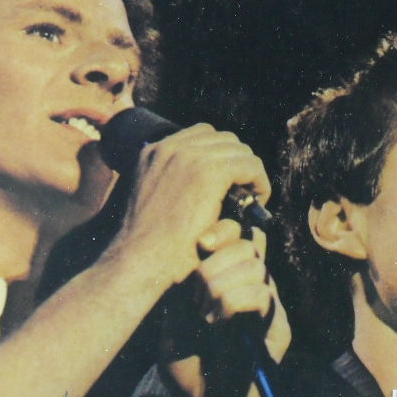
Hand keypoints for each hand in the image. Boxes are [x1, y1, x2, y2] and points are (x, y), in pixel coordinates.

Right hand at [110, 123, 270, 285]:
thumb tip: (197, 181)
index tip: (229, 180)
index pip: (203, 134)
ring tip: (251, 197)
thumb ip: (170, 181)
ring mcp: (189, 157)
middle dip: (238, 162)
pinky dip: (259, 181)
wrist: (137, 261)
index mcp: (153, 150)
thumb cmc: (148, 244)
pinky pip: (250, 166)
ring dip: (250, 171)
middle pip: (225, 140)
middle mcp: (170, 147)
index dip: (221, 155)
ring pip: (240, 151)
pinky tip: (258, 200)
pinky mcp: (208, 173)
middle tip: (244, 190)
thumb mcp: (152, 199)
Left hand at [167, 220, 290, 396]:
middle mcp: (253, 286)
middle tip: (196, 296)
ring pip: (256, 266)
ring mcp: (269, 305)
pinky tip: (217, 322)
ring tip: (204, 314)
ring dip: (221, 285)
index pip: (240, 233)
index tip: (201, 245)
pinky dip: (233, 302)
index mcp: (230, 276)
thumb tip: (203, 241)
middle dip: (216, 263)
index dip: (224, 230)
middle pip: (250, 244)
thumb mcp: (177, 311)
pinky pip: (262, 296)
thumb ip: (191, 278)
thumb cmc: (185, 358)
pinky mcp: (277, 328)